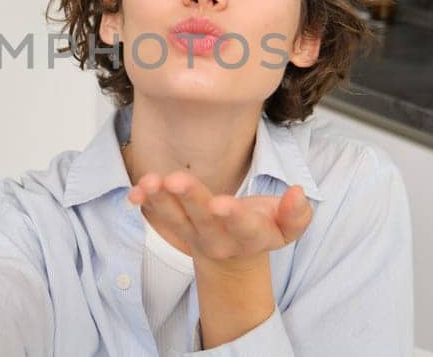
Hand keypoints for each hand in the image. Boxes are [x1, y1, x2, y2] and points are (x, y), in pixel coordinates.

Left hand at [127, 171, 312, 268]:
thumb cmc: (263, 227)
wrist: (235, 253)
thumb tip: (298, 193)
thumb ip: (296, 214)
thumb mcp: (288, 226)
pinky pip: (158, 214)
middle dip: (190, 198)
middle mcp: (219, 238)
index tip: (221, 203)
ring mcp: (194, 233)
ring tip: (150, 181)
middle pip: (203, 218)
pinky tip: (134, 191)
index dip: (233, 216)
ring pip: (175, 218)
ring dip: (160, 199)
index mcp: (251, 236)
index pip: (243, 227)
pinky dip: (145, 202)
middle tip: (176, 180)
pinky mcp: (176, 225)